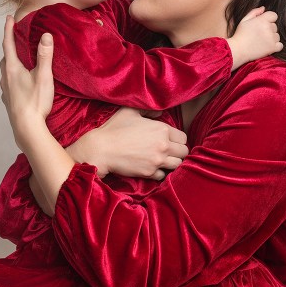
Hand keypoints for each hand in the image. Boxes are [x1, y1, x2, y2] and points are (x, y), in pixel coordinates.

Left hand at [0, 15, 54, 150]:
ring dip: (10, 64)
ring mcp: (6, 91)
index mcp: (13, 69)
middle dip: (9, 47)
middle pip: (5, 58)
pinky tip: (18, 83)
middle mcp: (6, 78)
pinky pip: (8, 85)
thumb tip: (46, 36)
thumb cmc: (35, 103)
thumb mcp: (43, 77)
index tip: (8, 18)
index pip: (8, 44)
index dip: (9, 30)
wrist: (26, 129)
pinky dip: (11, 78)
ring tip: (18, 61)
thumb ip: (45, 56)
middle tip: (15, 39)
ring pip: (5, 72)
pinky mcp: (8, 101)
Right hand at [68, 107, 188, 180]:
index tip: (170, 140)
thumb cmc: (114, 128)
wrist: (101, 149)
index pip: (183, 137)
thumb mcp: (130, 111)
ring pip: (177, 165)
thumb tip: (160, 112)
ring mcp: (157, 161)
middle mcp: (163, 146)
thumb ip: (148, 110)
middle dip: (178, 151)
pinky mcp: (149, 173)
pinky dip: (159, 172)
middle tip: (168, 151)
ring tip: (163, 160)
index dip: (177, 139)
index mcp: (162, 129)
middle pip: (184, 152)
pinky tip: (152, 167)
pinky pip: (163, 175)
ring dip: (171, 162)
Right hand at [227, 6, 281, 69]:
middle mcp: (268, 28)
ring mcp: (271, 38)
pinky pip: (280, 45)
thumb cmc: (240, 35)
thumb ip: (254, 12)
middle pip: (275, 26)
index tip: (262, 25)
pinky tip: (267, 47)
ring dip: (271, 38)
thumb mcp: (244, 20)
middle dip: (268, 29)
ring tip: (261, 42)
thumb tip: (263, 8)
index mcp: (262, 20)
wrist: (237, 50)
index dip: (269, 19)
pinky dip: (275, 46)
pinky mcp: (272, 48)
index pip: (274, 15)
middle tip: (258, 35)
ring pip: (277, 36)